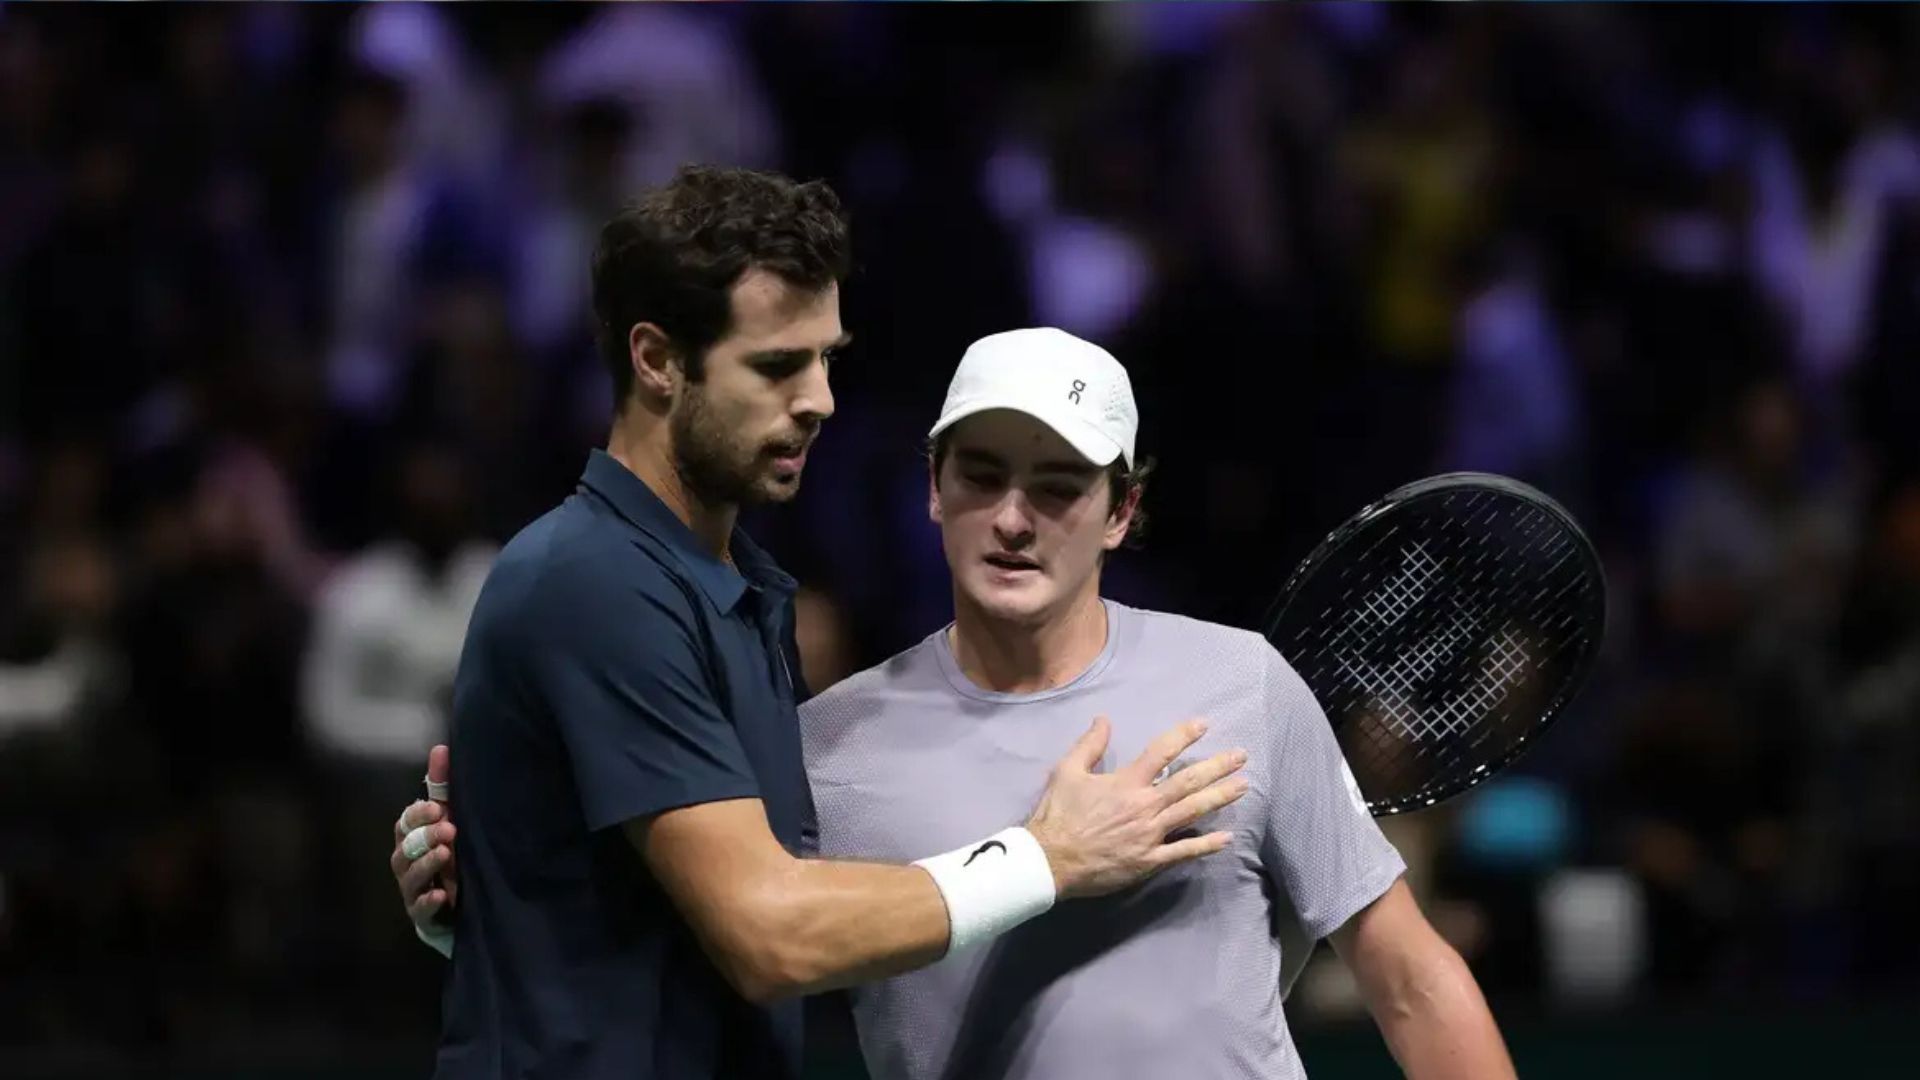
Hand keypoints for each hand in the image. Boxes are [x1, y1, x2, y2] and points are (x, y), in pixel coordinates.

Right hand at [391, 744, 458, 930]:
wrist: (465, 902)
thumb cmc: (453, 854)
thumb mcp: (450, 820)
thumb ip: (443, 787)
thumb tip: (440, 748)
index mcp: (410, 839)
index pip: (404, 823)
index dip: (416, 815)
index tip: (435, 807)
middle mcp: (406, 864)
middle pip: (404, 848)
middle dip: (424, 837)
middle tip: (449, 828)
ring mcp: (413, 890)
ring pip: (409, 877)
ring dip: (426, 864)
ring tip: (446, 853)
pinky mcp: (423, 915)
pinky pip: (419, 910)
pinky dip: (428, 902)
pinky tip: (441, 895)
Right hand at [1025, 717, 1247, 898]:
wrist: (1050, 860)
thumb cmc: (1058, 814)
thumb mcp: (1066, 771)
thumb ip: (1089, 745)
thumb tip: (1104, 719)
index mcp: (1126, 782)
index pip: (1162, 752)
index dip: (1184, 736)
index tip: (1204, 725)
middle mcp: (1145, 805)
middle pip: (1188, 782)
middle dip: (1217, 767)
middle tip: (1241, 756)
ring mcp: (1150, 835)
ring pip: (1192, 812)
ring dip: (1220, 797)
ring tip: (1243, 786)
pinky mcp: (1149, 861)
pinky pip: (1183, 852)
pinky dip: (1206, 845)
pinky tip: (1226, 838)